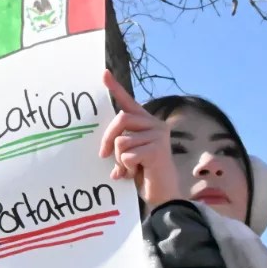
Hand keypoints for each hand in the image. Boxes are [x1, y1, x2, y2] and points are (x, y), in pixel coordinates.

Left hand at [98, 71, 180, 207]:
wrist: (163, 194)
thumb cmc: (144, 173)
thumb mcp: (128, 154)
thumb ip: (119, 144)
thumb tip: (105, 145)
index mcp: (146, 123)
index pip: (128, 102)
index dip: (115, 87)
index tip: (103, 73)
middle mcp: (155, 124)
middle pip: (121, 119)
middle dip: (108, 138)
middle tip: (104, 155)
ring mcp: (158, 136)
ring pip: (122, 141)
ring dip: (120, 159)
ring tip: (130, 169)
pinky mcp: (157, 149)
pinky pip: (128, 156)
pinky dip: (126, 168)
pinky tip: (137, 173)